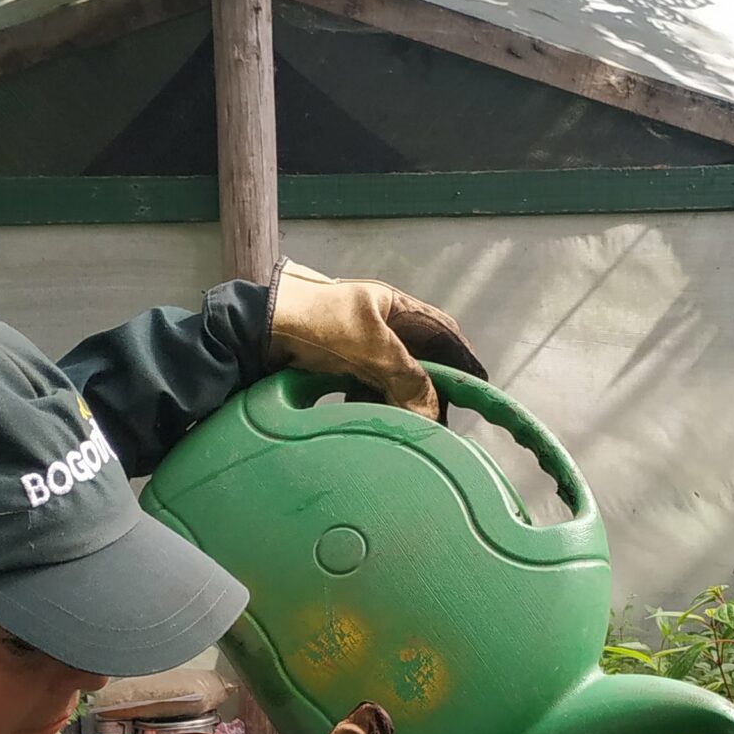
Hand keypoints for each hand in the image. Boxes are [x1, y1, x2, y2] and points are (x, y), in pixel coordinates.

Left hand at [265, 261, 486, 420]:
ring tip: (413, 426)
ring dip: (405, 401)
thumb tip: (433, 414)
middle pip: (421, 360)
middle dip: (433, 389)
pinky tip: (378, 419)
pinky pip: (370, 388)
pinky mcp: (340, 365)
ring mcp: (360, 345)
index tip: (478, 388)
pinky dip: (378, 404)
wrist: (255, 330)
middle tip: (441, 420)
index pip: (443, 333)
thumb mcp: (370, 348)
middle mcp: (382, 324)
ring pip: (396, 378)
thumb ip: (406, 379)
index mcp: (395, 306)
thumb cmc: (316, 324)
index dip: (462, 360)